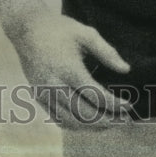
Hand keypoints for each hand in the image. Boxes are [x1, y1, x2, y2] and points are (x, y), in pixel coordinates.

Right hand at [10, 12, 132, 128]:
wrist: (27, 29)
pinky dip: (75, 125)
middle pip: (85, 115)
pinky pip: (58, 119)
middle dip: (107, 120)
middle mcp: (55, 86)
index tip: (129, 105)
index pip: (96, 96)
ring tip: (109, 124)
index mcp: (69, 69)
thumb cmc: (60, 29)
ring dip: (92, 127)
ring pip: (71, 122)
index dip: (115, 105)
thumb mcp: (86, 33)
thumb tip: (126, 70)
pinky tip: (88, 122)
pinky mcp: (39, 97)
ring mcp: (45, 94)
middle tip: (124, 120)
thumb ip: (107, 52)